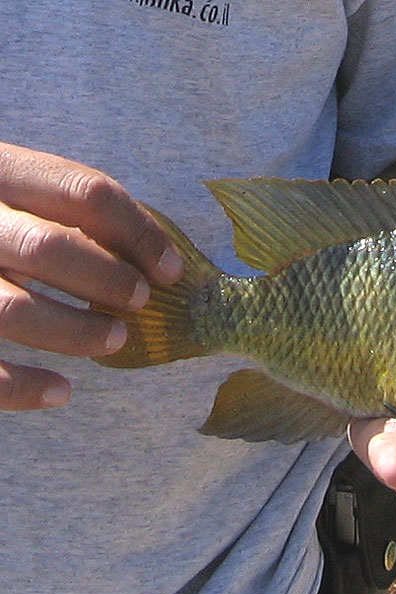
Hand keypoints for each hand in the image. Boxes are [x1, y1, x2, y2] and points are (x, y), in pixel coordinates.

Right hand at [0, 142, 182, 409]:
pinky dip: (21, 387)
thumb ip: (70, 211)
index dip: (140, 233)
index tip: (172, 270)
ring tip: (115, 340)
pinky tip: (61, 391)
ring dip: (76, 331)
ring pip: (13, 309)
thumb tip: (158, 261)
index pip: (83, 191)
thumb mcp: (17, 191)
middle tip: (139, 302)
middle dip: (107, 279)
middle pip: (49, 247)